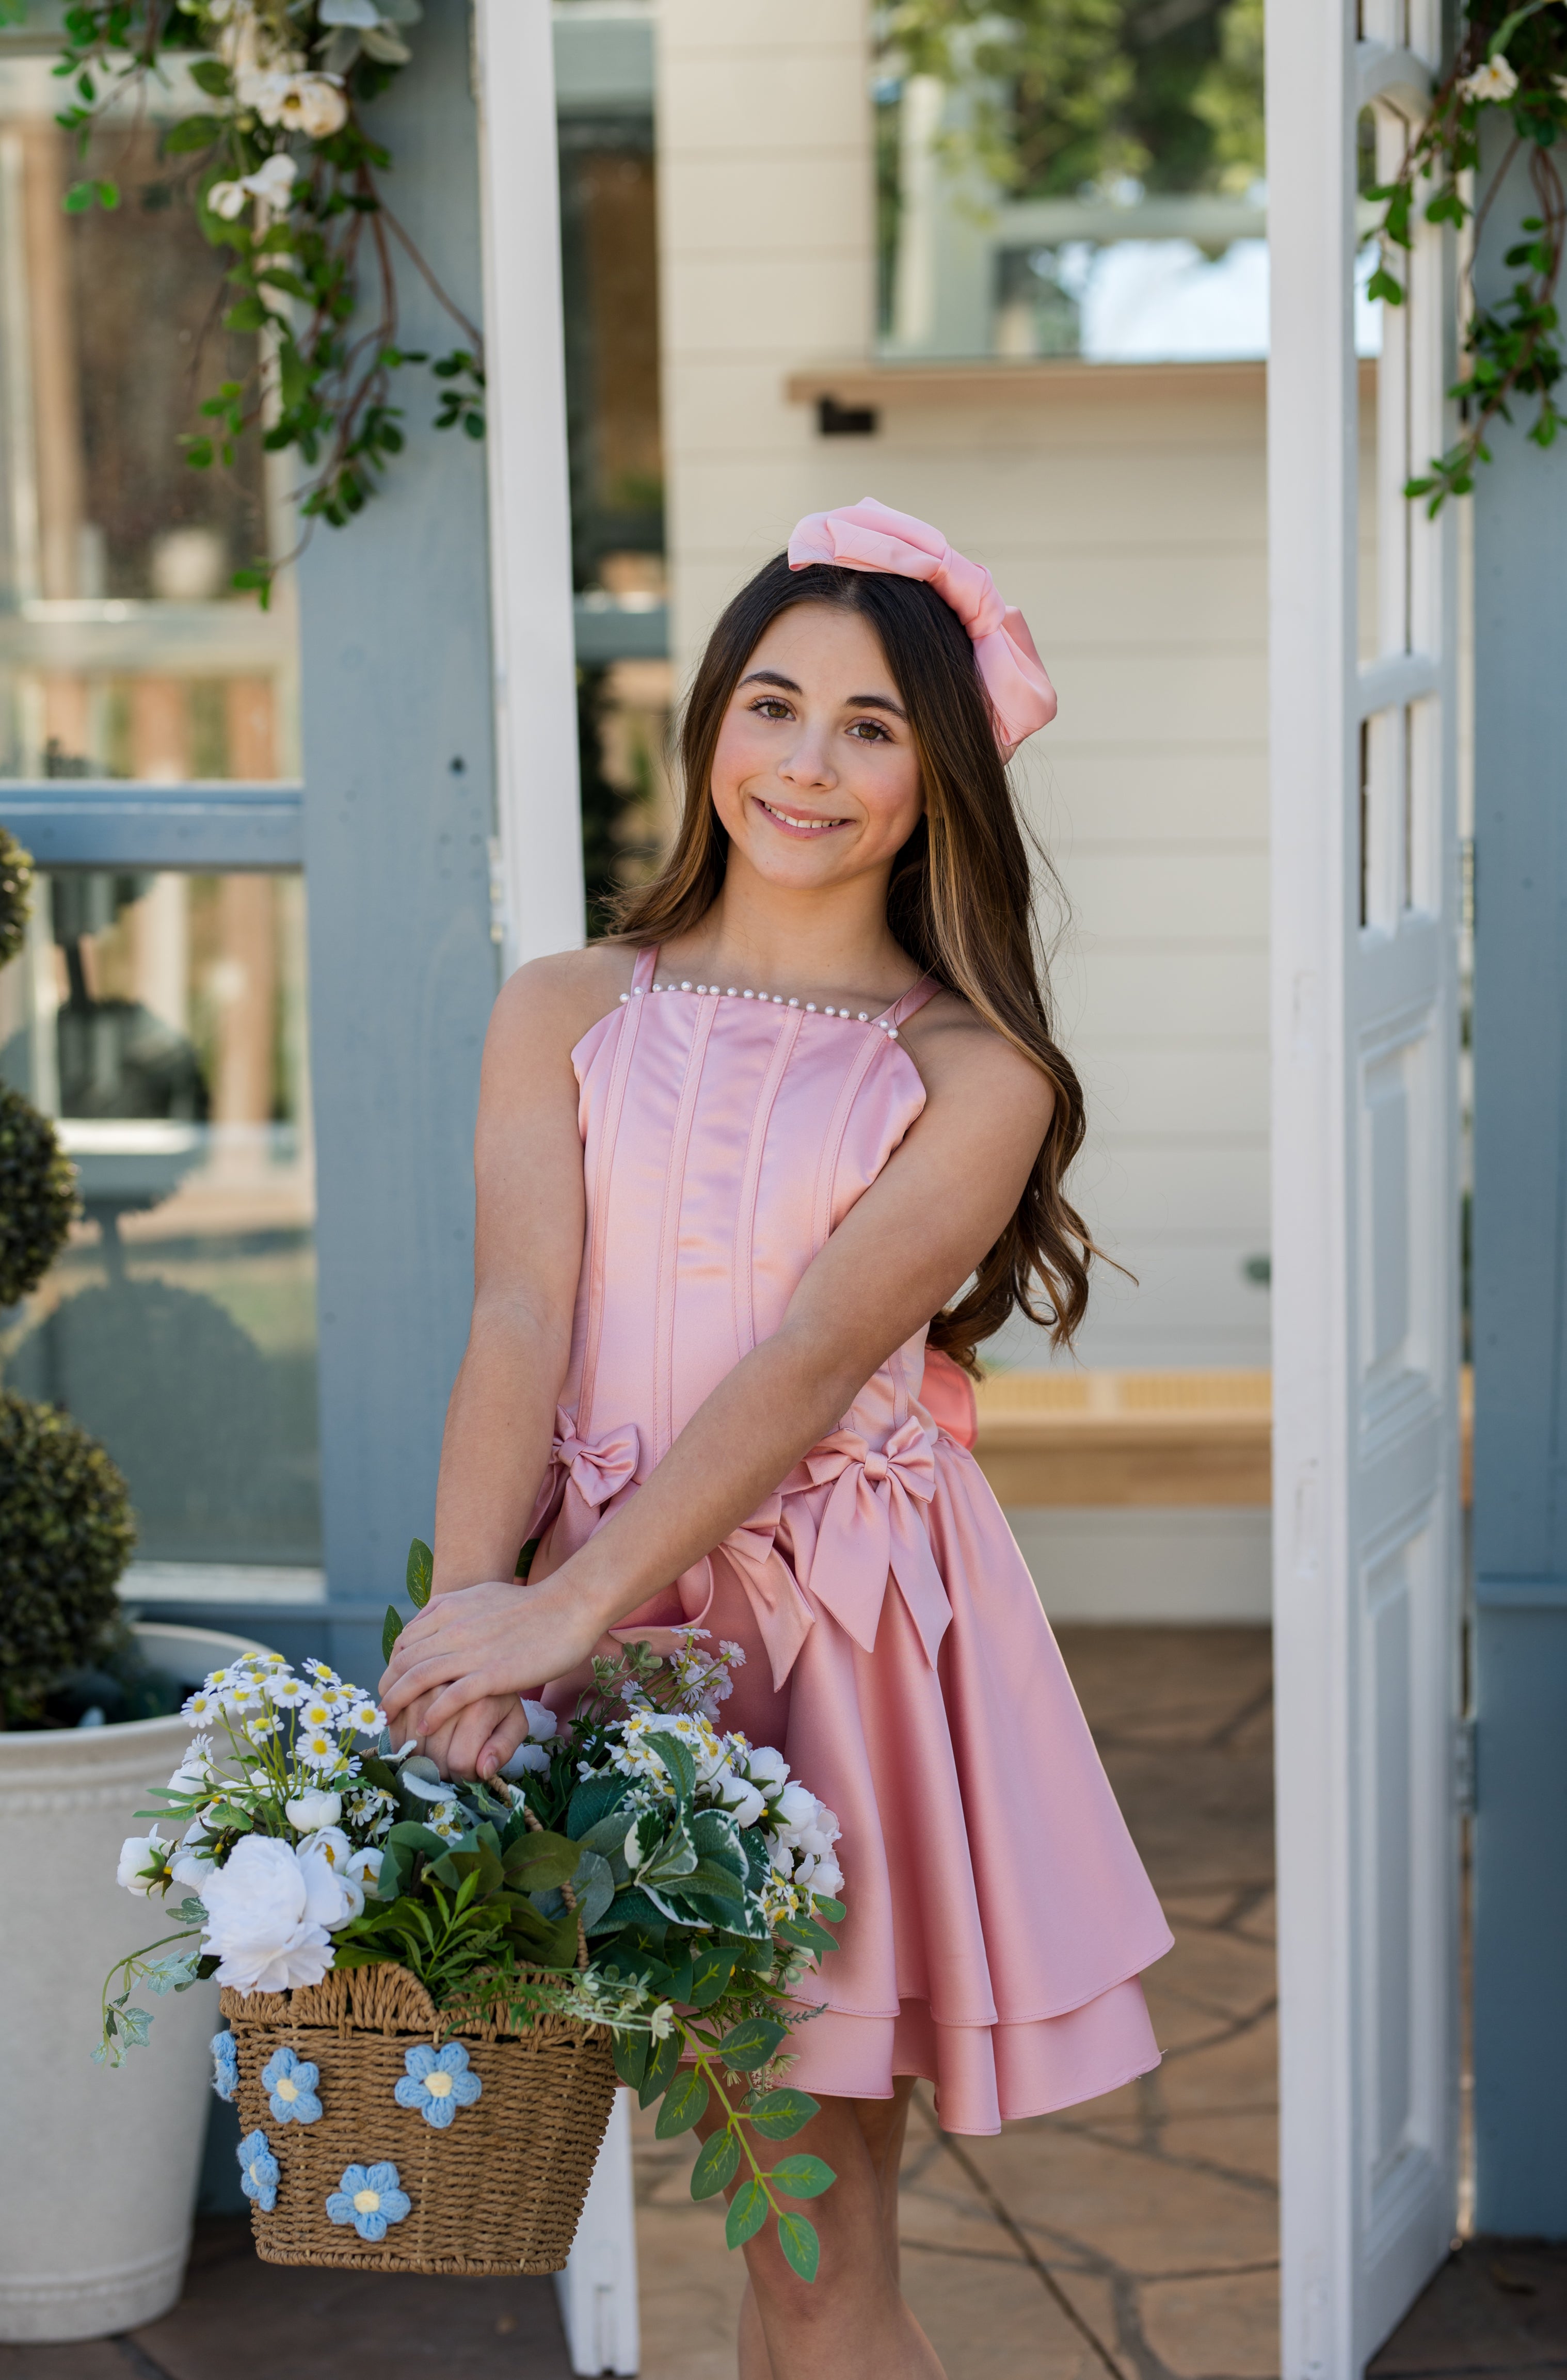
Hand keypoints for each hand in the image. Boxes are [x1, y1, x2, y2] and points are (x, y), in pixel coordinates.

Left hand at [378, 1570, 610, 1776]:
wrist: (568, 1607)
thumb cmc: (530, 1604)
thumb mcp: (482, 1594)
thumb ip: (454, 1608)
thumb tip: (430, 1620)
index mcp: (450, 1608)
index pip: (405, 1641)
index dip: (393, 1666)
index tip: (391, 1685)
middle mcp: (453, 1627)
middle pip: (404, 1662)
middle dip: (388, 1688)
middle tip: (384, 1711)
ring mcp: (471, 1651)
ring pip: (419, 1679)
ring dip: (399, 1703)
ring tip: (391, 1724)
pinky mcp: (492, 1673)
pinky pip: (451, 1696)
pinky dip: (433, 1714)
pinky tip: (425, 1728)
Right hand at [397, 1690, 520, 1780]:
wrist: (480, 1661)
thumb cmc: (497, 1699)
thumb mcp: (514, 1722)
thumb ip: (504, 1748)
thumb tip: (484, 1770)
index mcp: (479, 1706)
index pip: (460, 1762)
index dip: (463, 1775)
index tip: (469, 1769)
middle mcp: (449, 1694)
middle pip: (433, 1757)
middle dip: (442, 1769)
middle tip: (451, 1760)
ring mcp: (423, 1688)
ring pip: (410, 1746)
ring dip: (420, 1756)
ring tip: (437, 1748)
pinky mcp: (404, 1684)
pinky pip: (394, 1727)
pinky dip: (402, 1739)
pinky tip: (418, 1735)